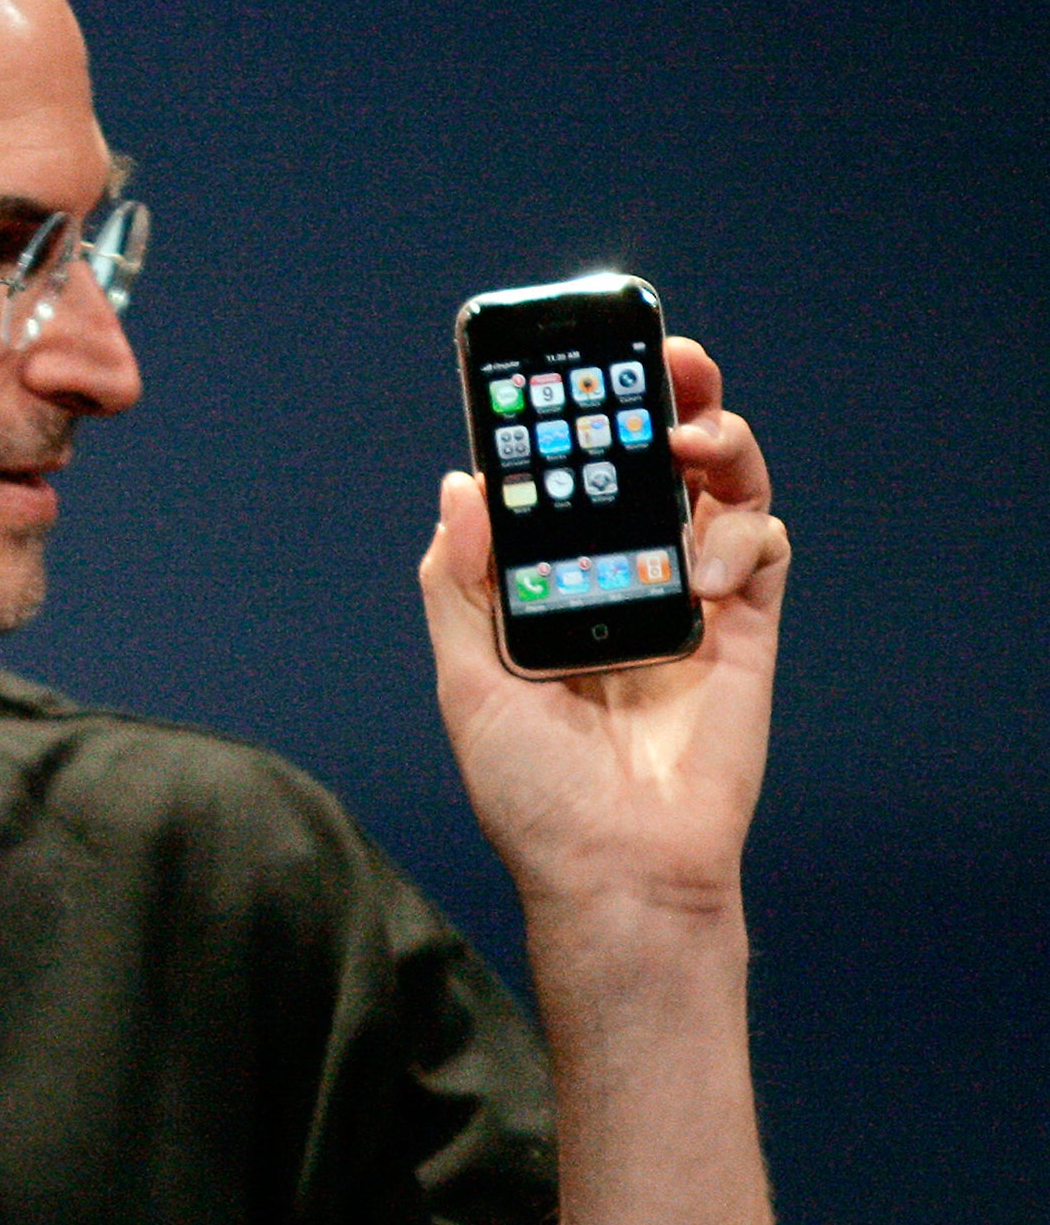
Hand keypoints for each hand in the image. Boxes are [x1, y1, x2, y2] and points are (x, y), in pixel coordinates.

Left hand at [417, 338, 791, 916]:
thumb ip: (461, 584)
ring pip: (718, 487)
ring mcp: (689, 599)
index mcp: (553, 582)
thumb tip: (461, 485)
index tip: (567, 363)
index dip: (573, 419)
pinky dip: (744, 534)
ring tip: (693, 434)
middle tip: (663, 354)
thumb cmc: (533, 790)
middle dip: (661, 398)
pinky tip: (709, 569)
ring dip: (716, 440)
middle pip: (651, 463)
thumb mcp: (467, 681)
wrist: (618, 870)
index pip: (568, 478)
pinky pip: (763, 547)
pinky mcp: (747, 629)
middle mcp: (622, 578)